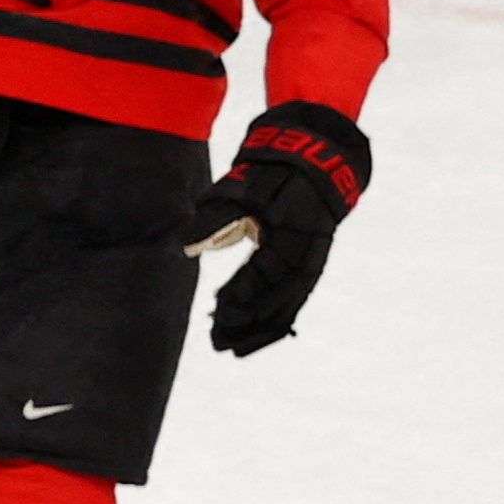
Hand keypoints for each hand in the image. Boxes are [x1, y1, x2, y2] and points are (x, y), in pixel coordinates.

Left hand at [183, 100, 367, 355]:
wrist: (316, 155)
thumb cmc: (270, 171)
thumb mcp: (241, 186)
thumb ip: (215, 217)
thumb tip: (187, 246)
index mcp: (291, 229)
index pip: (266, 271)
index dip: (242, 294)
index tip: (216, 310)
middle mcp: (308, 248)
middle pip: (281, 296)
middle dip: (249, 322)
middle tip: (218, 342)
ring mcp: (313, 256)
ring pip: (290, 302)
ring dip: (263, 328)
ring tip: (234, 348)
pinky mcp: (312, 260)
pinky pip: (296, 297)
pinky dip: (277, 318)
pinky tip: (256, 335)